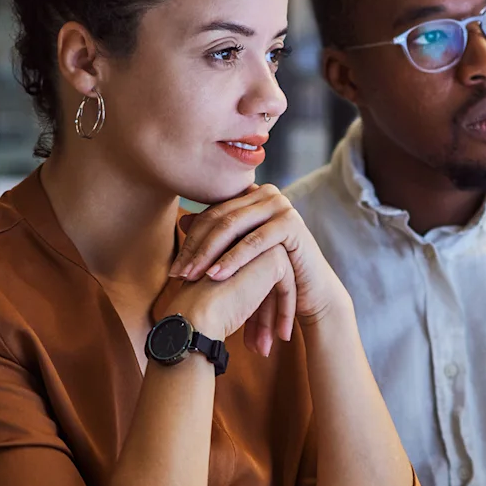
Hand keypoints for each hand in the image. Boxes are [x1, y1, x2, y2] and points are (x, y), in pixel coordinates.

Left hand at [169, 184, 348, 353]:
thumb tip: (183, 218)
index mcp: (251, 195)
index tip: (174, 269)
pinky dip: (233, 259)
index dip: (190, 241)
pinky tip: (216, 275)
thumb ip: (216, 236)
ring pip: (232, 227)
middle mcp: (266, 193)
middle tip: (178, 275)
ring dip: (209, 254)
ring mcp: (280, 205)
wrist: (310, 291)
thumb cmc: (273, 273)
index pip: (210, 214)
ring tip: (193, 277)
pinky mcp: (291, 223)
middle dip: (195, 249)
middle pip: (218, 219)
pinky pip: (255, 240)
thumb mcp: (239, 254)